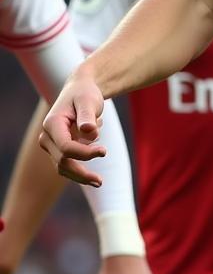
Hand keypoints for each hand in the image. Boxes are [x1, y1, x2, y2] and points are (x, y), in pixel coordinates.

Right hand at [39, 71, 107, 185]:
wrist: (80, 91)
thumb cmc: (85, 94)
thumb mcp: (89, 100)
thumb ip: (88, 115)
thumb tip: (89, 132)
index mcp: (52, 124)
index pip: (66, 147)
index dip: (85, 153)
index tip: (104, 151)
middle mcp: (47, 136)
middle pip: (63, 161)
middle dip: (81, 172)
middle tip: (101, 181)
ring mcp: (51, 144)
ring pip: (62, 167)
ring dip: (79, 177)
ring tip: (99, 183)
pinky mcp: (58, 149)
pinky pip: (66, 165)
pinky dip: (79, 172)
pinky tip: (94, 177)